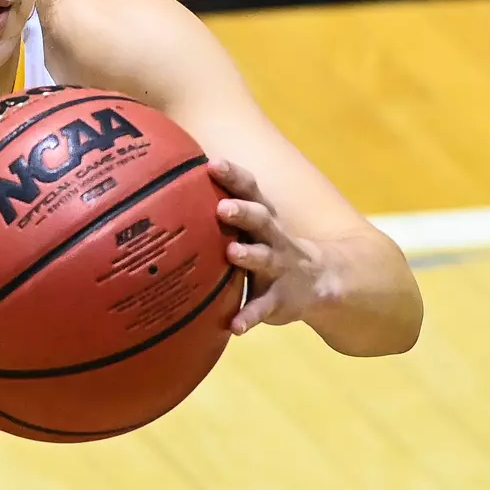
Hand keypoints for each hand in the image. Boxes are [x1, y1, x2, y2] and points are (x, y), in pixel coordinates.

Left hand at [211, 159, 330, 336]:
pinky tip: (235, 326)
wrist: (322, 281)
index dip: (233, 175)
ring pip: (264, 260)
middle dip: (242, 212)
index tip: (213, 163)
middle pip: (260, 219)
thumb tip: (166, 190)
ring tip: (232, 252)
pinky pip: (264, 308)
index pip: (249, 190)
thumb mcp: (253, 226)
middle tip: (222, 206)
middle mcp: (273, 238)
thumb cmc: (268, 245)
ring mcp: (279, 268)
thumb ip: (221, 210)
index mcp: (262, 216)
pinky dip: (250, 316)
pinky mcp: (280, 299)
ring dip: (249, 255)